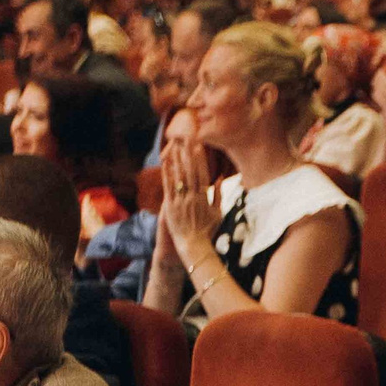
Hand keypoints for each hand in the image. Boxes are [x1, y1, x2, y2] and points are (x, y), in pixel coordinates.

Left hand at [159, 134, 221, 261]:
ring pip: (178, 176)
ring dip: (177, 159)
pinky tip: (165, 162)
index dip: (200, 158)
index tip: (198, 145)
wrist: (194, 246)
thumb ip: (218, 195)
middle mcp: (192, 197)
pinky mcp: (170, 206)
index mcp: (204, 198)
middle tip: (185, 139)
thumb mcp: (218, 213)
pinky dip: (167, 173)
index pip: (202, 173)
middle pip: (190, 171)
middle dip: (188, 154)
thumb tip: (220, 179)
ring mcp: (180, 201)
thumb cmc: (207, 231)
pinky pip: (168, 187)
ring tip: (174, 145)